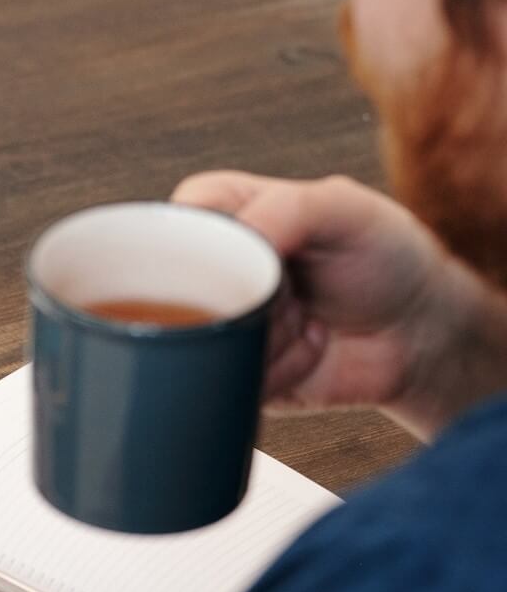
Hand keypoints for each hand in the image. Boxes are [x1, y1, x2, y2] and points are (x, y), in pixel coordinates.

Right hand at [172, 171, 506, 439]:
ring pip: (203, 344)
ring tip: (308, 321)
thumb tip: (231, 242)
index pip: (170, 227)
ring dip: (265, 340)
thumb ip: (285, 209)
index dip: (202, 251)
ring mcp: (218, 321)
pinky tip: (310, 350)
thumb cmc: (385, 255)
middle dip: (243, 304)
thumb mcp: (344, 209)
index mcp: (221, 212)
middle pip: (178, 294)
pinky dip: (276, 372)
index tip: (249, 262)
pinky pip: (226, 383)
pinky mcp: (231, 369)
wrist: (420, 334)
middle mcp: (209, 266)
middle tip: (291, 295)